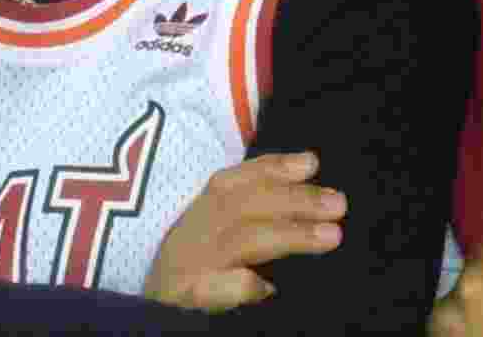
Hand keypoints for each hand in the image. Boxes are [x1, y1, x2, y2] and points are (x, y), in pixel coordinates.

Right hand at [144, 151, 346, 312]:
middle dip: (294, 200)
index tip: (312, 163)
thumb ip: (256, 206)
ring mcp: (188, 265)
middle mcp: (193, 231)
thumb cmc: (195, 269)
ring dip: (287, 234)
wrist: (143, 319)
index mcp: (201, 210)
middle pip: (246, 205)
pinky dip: (239, 284)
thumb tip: (308, 169)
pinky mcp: (183, 298)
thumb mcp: (217, 231)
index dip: (274, 168)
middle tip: (339, 204)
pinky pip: (211, 288)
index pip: (238, 180)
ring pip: (240, 241)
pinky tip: (268, 286)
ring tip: (331, 236)